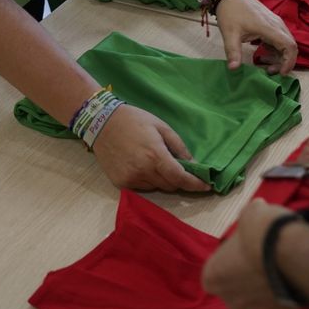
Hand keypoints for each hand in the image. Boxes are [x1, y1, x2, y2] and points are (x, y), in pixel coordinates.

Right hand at [92, 104, 210, 191]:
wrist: (102, 122)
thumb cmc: (134, 120)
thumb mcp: (161, 127)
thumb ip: (179, 146)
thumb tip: (193, 163)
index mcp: (155, 156)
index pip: (180, 178)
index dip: (195, 184)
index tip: (206, 186)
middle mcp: (143, 171)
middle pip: (171, 185)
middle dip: (179, 179)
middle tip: (179, 167)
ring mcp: (131, 179)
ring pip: (157, 188)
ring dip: (163, 179)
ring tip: (155, 161)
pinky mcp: (121, 183)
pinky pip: (143, 188)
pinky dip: (149, 181)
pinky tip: (142, 165)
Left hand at [202, 199, 301, 308]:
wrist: (293, 253)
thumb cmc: (260, 232)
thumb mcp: (249, 214)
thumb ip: (248, 218)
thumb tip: (257, 208)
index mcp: (213, 277)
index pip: (215, 272)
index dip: (228, 260)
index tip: (242, 249)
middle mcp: (231, 300)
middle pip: (235, 289)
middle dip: (245, 277)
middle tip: (261, 258)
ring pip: (257, 299)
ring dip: (264, 287)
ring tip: (279, 267)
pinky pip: (278, 303)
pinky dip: (282, 293)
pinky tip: (291, 276)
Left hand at [214, 0, 296, 74]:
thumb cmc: (230, 12)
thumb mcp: (229, 33)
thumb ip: (233, 52)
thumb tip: (233, 69)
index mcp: (269, 27)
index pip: (289, 46)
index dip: (289, 61)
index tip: (281, 73)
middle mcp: (277, 24)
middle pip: (290, 46)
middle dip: (284, 61)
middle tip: (269, 71)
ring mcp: (275, 23)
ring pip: (285, 43)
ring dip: (279, 56)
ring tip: (264, 65)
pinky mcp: (271, 23)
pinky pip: (279, 39)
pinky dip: (275, 50)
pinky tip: (262, 55)